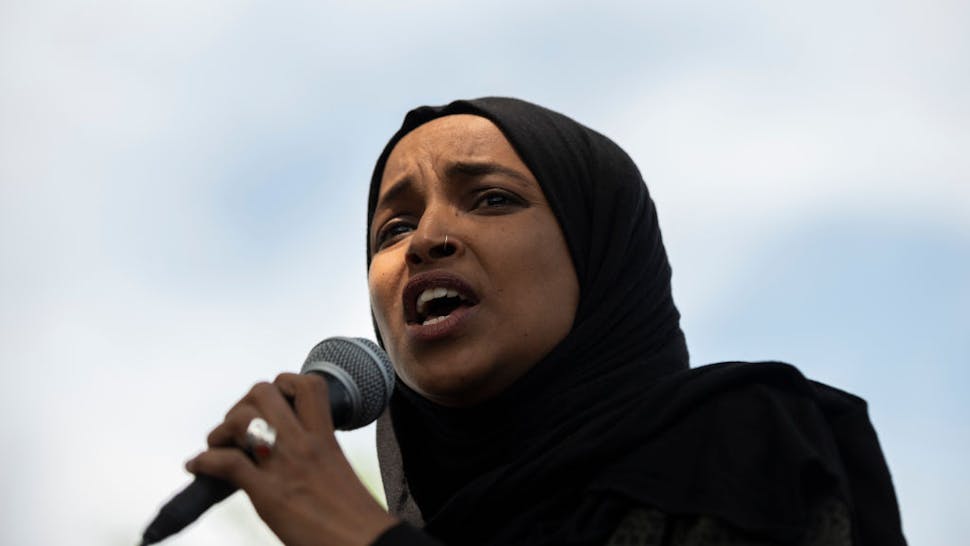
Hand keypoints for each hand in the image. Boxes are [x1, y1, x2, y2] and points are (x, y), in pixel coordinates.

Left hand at [186, 373, 396, 545]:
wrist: (363, 543)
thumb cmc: (354, 516)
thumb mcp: (336, 470)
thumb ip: (315, 453)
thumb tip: (290, 455)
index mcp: (325, 438)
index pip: (308, 385)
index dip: (284, 384)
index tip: (275, 403)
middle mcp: (304, 444)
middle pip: (264, 392)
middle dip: (243, 404)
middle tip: (239, 427)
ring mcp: (285, 466)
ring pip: (242, 418)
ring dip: (222, 429)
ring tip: (218, 445)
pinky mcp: (268, 493)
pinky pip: (226, 463)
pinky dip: (204, 461)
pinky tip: (198, 467)